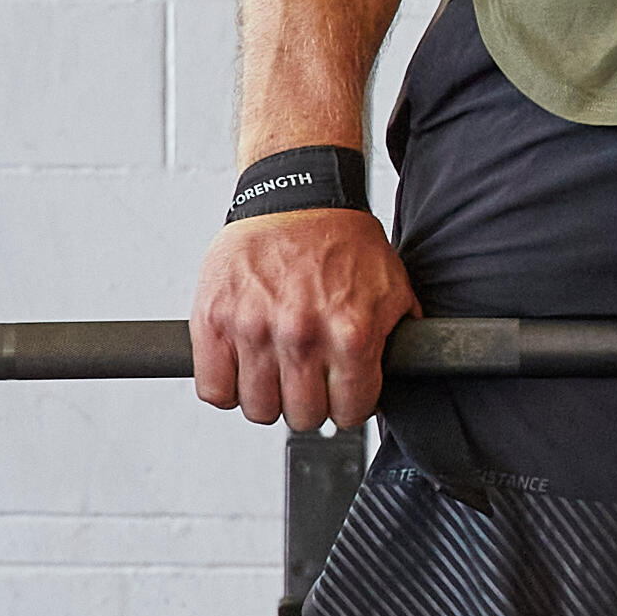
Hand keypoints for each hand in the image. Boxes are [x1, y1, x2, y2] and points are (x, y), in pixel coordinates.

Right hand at [195, 208, 417, 433]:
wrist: (296, 198)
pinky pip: (214, 389)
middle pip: (303, 418)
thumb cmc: (340, 241)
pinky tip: (244, 368)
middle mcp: (301, 335)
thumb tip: (403, 375)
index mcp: (349, 332)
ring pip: (259, 409)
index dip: (349, 405)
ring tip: (277, 372)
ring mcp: (253, 328)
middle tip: (309, 381)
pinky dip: (227, 387)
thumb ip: (396, 338)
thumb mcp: (391, 289)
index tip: (342, 395)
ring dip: (269, 397)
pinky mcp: (214, 320)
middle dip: (311, 404)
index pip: (350, 412)